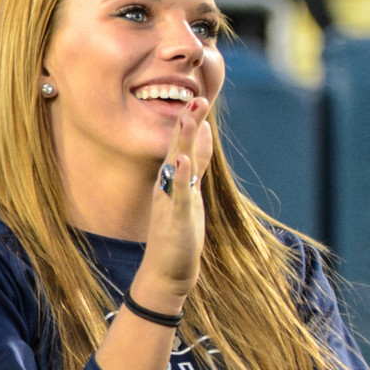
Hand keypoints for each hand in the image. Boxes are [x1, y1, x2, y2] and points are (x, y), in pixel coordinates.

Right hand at [134, 93, 213, 313]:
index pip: (182, 146)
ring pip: (177, 166)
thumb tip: (204, 136)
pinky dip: (182, 175)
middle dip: (188, 123)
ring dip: (183, 140)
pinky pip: (178, 193)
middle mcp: (168, 186)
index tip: (200, 98)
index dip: (191, 123)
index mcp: (173, 181)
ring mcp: (170, 201)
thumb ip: (197, 166)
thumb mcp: (190, 195)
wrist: (166, 271)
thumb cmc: (178, 235)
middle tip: (198, 97)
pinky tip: (183, 159)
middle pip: (178, 149)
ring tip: (189, 117)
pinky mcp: (174, 218)